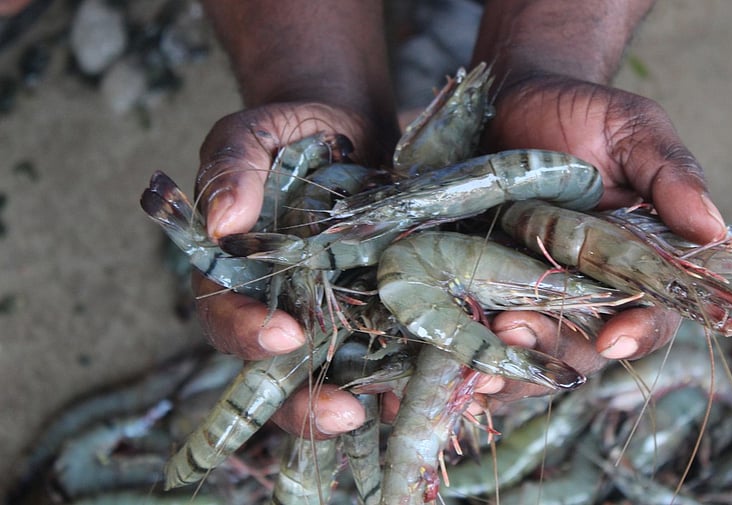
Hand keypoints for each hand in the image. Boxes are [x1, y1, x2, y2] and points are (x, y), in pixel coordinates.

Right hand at [193, 101, 396, 437]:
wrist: (347, 129)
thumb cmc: (288, 133)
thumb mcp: (251, 137)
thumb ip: (230, 169)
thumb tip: (222, 221)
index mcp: (234, 279)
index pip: (225, 319)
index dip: (249, 335)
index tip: (286, 336)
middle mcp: (281, 311)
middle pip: (280, 376)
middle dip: (310, 404)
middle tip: (346, 413)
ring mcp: (333, 317)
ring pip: (342, 377)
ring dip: (373, 401)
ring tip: (406, 411)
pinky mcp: (381, 312)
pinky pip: (393, 352)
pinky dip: (415, 372)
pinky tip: (445, 380)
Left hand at [471, 75, 728, 400]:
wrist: (511, 101)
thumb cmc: (583, 114)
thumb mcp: (633, 130)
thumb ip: (672, 174)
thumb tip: (714, 232)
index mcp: (637, 264)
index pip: (652, 316)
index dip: (640, 333)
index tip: (615, 337)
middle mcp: (588, 291)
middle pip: (583, 349)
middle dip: (553, 351)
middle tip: (516, 331)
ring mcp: (533, 295)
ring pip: (530, 356)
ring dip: (506, 369)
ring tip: (479, 361)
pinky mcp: (483, 290)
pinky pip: (480, 337)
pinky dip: (464, 355)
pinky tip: (442, 354)